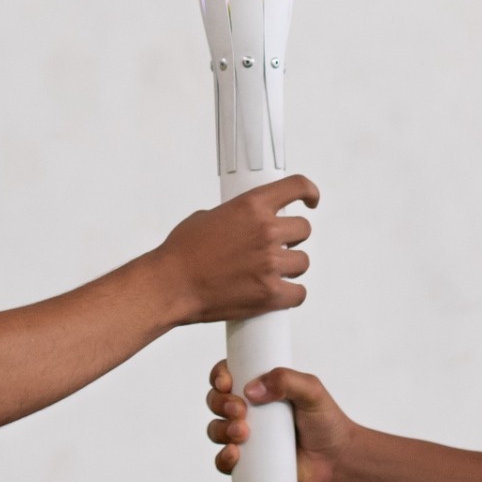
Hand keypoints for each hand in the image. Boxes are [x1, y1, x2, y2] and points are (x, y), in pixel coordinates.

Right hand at [151, 173, 316, 324]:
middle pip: (303, 229)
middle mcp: (266, 231)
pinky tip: (279, 293)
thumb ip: (236, 216)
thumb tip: (246, 223)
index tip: (311, 200)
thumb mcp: (208, 217)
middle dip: (291, 238)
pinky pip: (299, 293)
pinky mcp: (270, 294)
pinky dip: (290, 294)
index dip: (309, 192)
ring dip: (290, 267)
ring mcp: (270, 263)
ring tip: (270, 272)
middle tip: (276, 247)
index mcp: (252, 206)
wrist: (170, 285)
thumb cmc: (182, 252)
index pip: (296, 187)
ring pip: (303, 262)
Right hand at [209, 361, 353, 481]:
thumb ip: (286, 380)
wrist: (336, 459)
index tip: (226, 382)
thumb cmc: (325, 420)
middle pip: (215, 401)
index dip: (219, 375)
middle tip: (240, 410)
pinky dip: (222, 458)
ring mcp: (245, 438)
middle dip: (220, 403)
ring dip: (221, 429)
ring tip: (242, 433)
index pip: (227, 375)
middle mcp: (247, 410)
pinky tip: (234, 454)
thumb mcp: (311, 391)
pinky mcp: (247, 464)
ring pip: (215, 430)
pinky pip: (222, 462)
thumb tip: (252, 389)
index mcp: (259, 387)